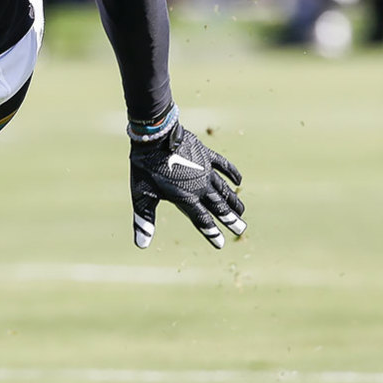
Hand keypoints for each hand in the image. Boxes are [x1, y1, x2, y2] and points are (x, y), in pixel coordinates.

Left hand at [129, 114, 245, 249]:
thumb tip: (141, 245)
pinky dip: (232, 173)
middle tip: (242, 228)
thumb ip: (144, 220)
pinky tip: (238, 180)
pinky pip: (223, 165)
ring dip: (233, 200)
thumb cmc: (145, 167)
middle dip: (230, 218)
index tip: (220, 243)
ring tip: (242, 210)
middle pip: (218, 206)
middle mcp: (200, 187)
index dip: (211, 233)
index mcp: (186, 198)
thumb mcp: (142, 195)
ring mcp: (205, 170)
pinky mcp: (205, 154)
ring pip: (223, 189)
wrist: (154, 137)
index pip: (202, 220)